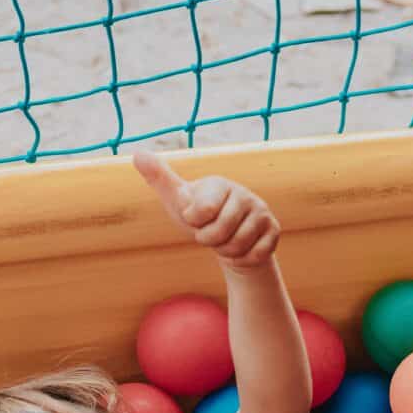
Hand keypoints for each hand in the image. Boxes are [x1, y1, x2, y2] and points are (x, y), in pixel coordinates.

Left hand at [134, 151, 280, 268]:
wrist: (228, 239)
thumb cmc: (199, 217)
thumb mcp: (177, 201)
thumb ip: (159, 178)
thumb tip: (138, 154)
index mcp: (219, 183)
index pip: (201, 212)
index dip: (194, 223)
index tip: (196, 217)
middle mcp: (244, 193)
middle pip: (218, 233)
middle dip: (208, 240)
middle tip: (209, 233)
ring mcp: (261, 211)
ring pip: (237, 246)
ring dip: (225, 251)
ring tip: (224, 240)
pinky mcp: (274, 230)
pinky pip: (255, 255)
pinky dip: (242, 259)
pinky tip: (240, 249)